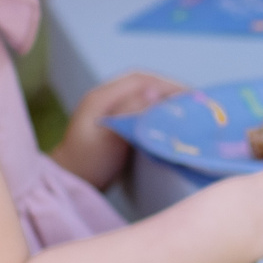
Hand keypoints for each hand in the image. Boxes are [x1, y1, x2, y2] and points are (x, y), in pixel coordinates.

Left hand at [50, 70, 184, 187]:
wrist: (68, 183)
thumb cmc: (88, 162)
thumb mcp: (110, 138)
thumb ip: (130, 112)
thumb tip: (155, 91)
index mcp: (102, 97)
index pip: (140, 80)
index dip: (167, 84)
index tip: (191, 96)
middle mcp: (105, 98)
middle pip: (143, 84)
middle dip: (170, 89)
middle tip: (195, 102)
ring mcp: (108, 109)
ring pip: (143, 94)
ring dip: (165, 98)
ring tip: (187, 110)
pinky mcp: (114, 122)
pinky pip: (140, 107)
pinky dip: (157, 109)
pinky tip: (170, 120)